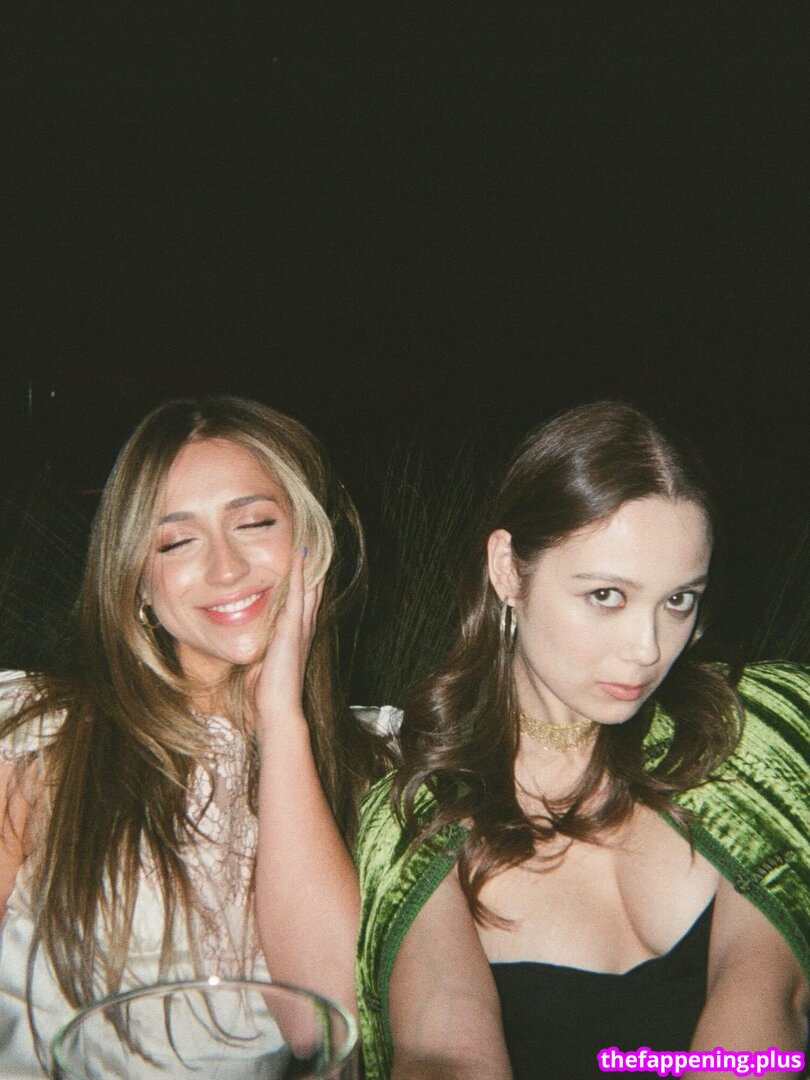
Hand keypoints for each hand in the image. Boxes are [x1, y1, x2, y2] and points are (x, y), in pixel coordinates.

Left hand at [252, 547, 322, 741]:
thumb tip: (253, 645)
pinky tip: (298, 555)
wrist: (278, 709)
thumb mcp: (265, 665)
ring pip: (308, 588)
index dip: (307, 584)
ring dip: (308, 566)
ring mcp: (300, 628)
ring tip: (308, 543)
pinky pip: (297, 594)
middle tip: (313, 547)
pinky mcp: (292, 629)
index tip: (305, 565)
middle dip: (312, 570)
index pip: (304, 604)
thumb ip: (263, 650)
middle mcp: (304, 630)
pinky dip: (298, 573)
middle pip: (312, 592)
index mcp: (298, 638)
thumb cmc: (269, 693)